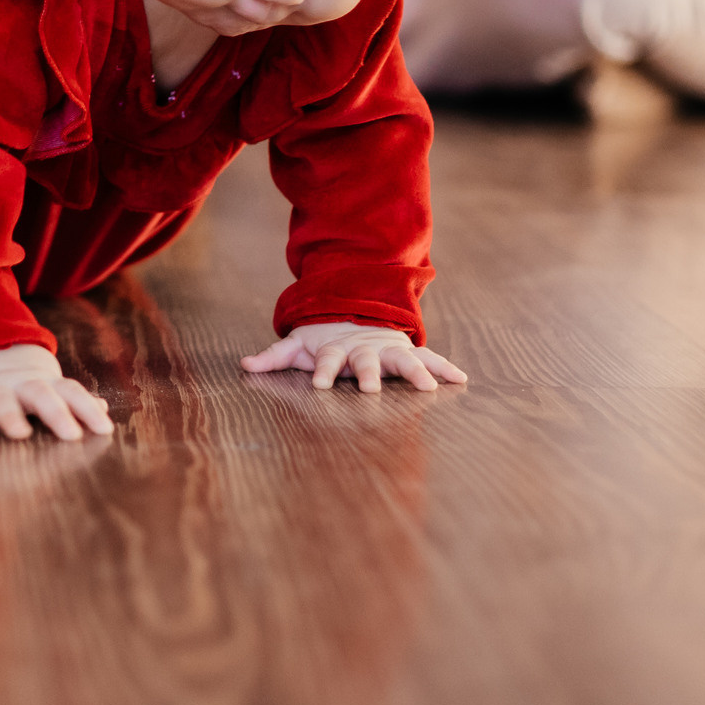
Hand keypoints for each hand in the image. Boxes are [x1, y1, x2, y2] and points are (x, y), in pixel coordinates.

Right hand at [0, 344, 113, 441]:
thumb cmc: (25, 384)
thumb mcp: (50, 387)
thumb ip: (74, 400)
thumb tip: (104, 409)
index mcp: (46, 387)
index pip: (71, 394)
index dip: (87, 409)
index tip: (103, 428)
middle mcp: (22, 386)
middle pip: (43, 397)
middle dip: (58, 414)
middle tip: (73, 435)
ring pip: (2, 402)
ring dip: (10, 417)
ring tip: (18, 434)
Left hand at [241, 322, 467, 393]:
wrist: (352, 315)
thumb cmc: (322, 339)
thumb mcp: (296, 346)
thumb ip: (272, 357)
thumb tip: (243, 365)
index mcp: (335, 350)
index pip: (326, 362)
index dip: (322, 372)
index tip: (320, 386)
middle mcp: (364, 350)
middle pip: (366, 363)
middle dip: (368, 375)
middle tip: (371, 389)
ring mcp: (387, 350)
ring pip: (402, 361)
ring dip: (415, 373)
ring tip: (429, 387)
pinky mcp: (406, 353)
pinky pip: (429, 359)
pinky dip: (444, 368)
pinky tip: (461, 379)